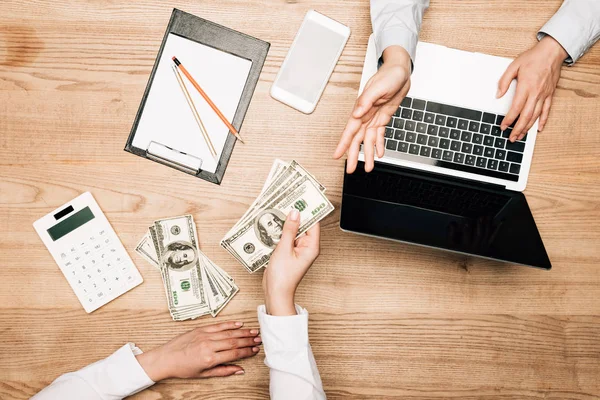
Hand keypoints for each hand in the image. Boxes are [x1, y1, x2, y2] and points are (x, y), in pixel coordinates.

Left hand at [135, 321, 260, 380]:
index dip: (247, 351)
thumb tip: (239, 370)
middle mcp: (209, 345)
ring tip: (253, 331)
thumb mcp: (204, 374)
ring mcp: (205, 335)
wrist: (166, 358)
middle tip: (259, 339)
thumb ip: (223, 371)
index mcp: (210, 358)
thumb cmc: (183, 368)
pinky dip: (229, 324)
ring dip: (242, 332)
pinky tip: (239, 324)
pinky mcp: (201, 329)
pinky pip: (218, 325)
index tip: (255, 350)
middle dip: (248, 340)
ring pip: (228, 332)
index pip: (234, 353)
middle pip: (234, 341)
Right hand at [262, 209, 320, 315]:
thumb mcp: (284, 249)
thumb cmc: (283, 277)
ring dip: (286, 223)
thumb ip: (289, 230)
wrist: (275, 293)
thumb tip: (295, 213)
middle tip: (287, 202)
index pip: (313, 223)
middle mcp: (307, 247)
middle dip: (295, 215)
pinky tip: (273, 226)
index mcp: (311, 247)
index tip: (302, 199)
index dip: (308, 210)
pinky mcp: (289, 252)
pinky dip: (281, 232)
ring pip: (294, 231)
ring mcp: (298, 250)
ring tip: (278, 211)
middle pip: (303, 226)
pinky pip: (287, 238)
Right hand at [334, 46, 411, 172]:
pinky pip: (379, 135)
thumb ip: (366, 101)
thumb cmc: (389, 76)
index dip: (343, 144)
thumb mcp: (378, 87)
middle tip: (350, 169)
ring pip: (368, 140)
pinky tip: (379, 154)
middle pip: (357, 139)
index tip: (337, 155)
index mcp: (361, 109)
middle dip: (353, 155)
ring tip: (368, 168)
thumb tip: (357, 113)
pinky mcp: (383, 118)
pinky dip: (379, 145)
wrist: (400, 72)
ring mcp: (374, 118)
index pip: (350, 130)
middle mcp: (365, 116)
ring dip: (368, 154)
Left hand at [497, 35, 566, 141]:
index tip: (503, 127)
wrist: (552, 52)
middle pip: (526, 116)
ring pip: (536, 116)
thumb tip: (498, 95)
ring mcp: (544, 95)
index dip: (509, 120)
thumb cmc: (533, 58)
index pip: (516, 108)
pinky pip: (547, 110)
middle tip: (511, 138)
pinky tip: (538, 128)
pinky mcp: (550, 94)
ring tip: (520, 136)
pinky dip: (543, 121)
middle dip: (517, 129)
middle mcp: (536, 93)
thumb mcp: (514, 66)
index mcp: (525, 87)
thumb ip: (504, 81)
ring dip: (527, 127)